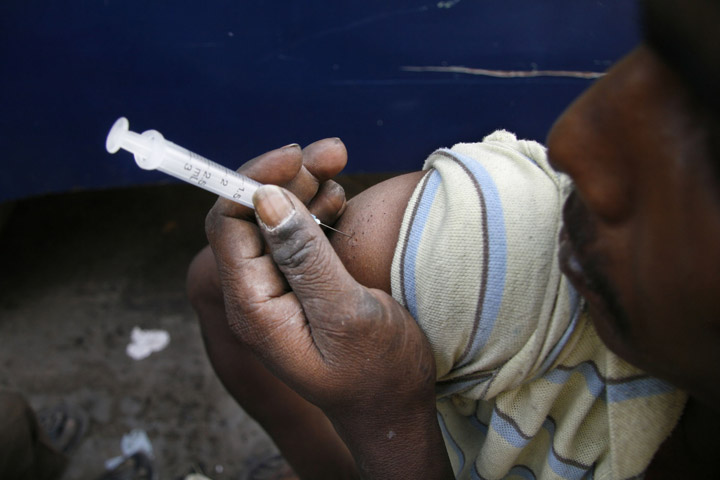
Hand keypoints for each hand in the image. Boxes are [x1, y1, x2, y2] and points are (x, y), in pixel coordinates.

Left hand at [205, 147, 452, 477]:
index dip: (254, 180)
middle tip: (334, 153)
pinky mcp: (300, 286)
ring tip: (340, 169)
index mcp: (255, 307)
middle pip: (250, 216)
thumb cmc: (378, 372)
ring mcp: (278, 289)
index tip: (296, 155)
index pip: (229, 225)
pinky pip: (296, 235)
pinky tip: (338, 200)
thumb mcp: (347, 314)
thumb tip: (264, 199)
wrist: (394, 408)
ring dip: (302, 187)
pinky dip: (315, 208)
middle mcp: (256, 295)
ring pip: (274, 220)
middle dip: (285, 176)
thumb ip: (304, 258)